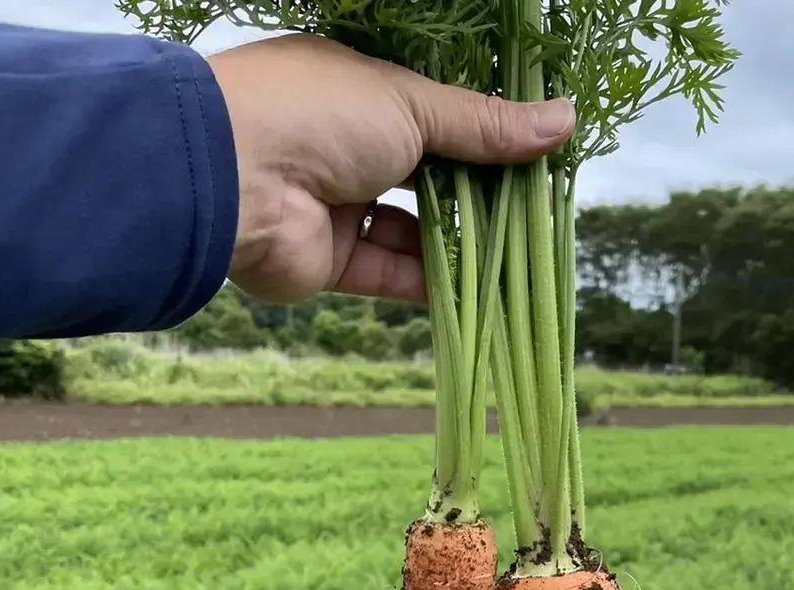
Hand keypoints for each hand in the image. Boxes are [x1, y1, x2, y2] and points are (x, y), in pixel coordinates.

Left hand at [206, 34, 575, 305]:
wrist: (229, 178)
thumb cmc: (318, 114)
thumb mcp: (413, 107)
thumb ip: (485, 126)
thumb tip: (563, 122)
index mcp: (358, 93)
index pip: (434, 117)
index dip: (484, 138)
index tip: (536, 159)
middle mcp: (345, 148)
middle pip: (427, 179)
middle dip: (479, 198)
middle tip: (536, 215)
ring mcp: (336, 207)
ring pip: (411, 231)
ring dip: (460, 244)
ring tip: (517, 256)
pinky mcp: (329, 263)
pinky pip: (389, 273)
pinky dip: (431, 283)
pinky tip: (479, 290)